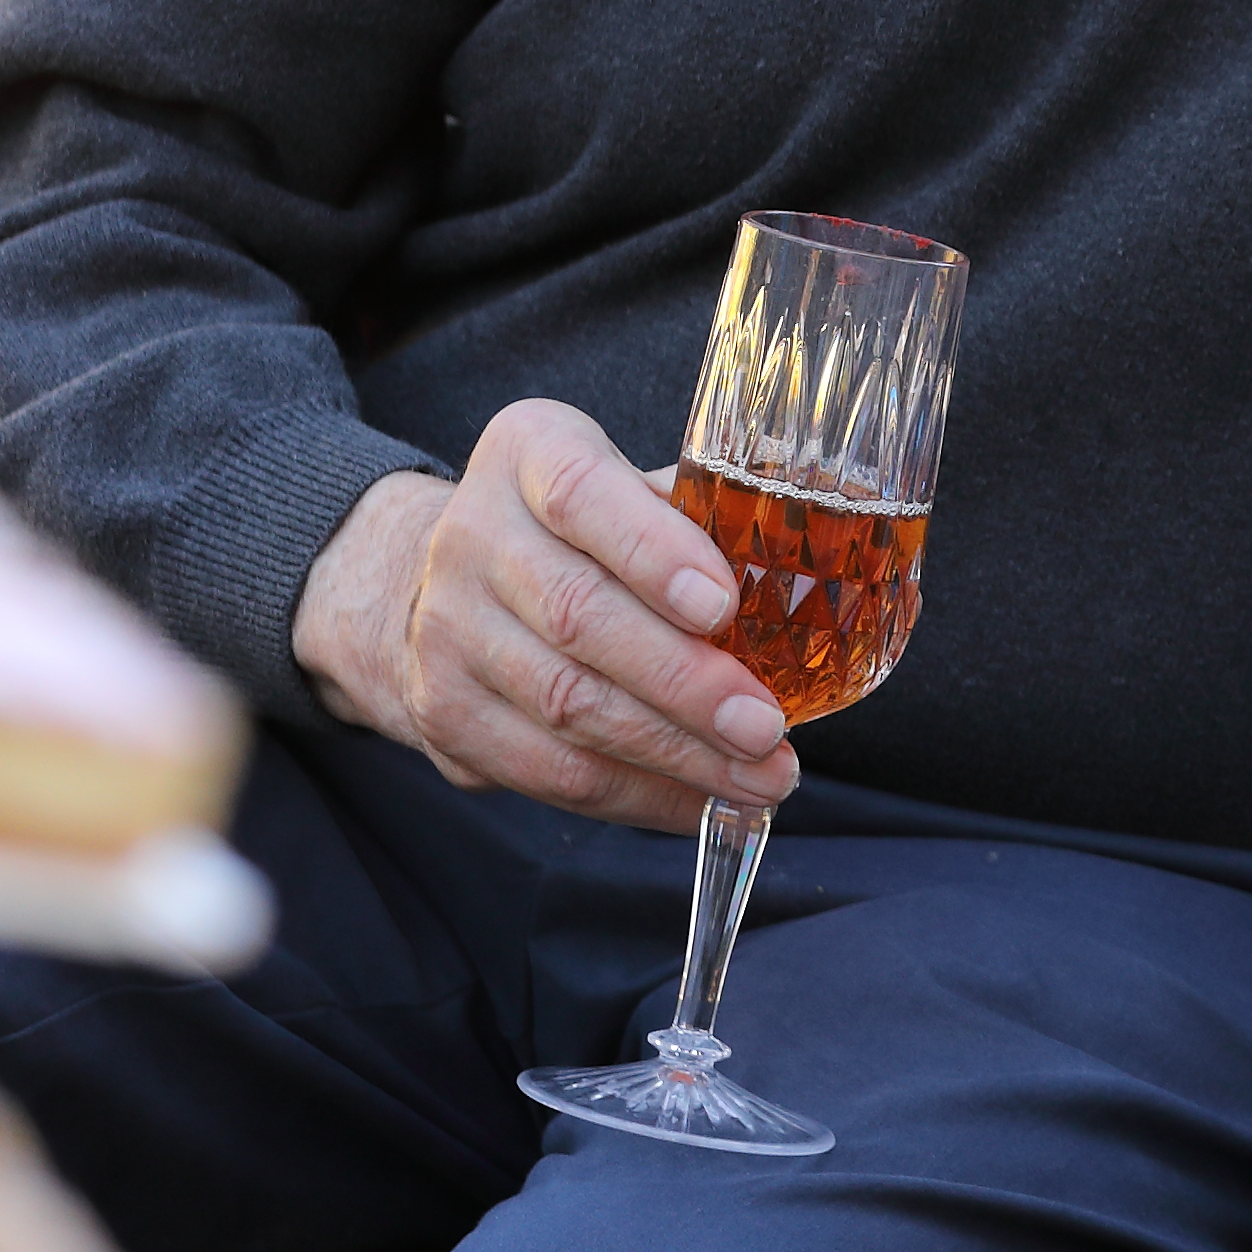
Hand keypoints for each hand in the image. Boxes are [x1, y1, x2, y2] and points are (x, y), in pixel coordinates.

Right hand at [287, 398, 793, 828]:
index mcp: (529, 453)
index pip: (583, 495)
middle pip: (578, 616)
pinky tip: (703, 798)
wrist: (451, 581)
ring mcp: (444, 629)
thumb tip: (808, 584)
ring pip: (564, 707)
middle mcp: (471, 535)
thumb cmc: (587, 531)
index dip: (654, 553)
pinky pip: (548, 771)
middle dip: (684, 684)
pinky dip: (638, 794)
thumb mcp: (636, 489)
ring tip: (761, 777)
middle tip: (766, 726)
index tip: (723, 606)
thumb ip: (707, 520)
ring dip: (675, 754)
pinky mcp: (443, 714)